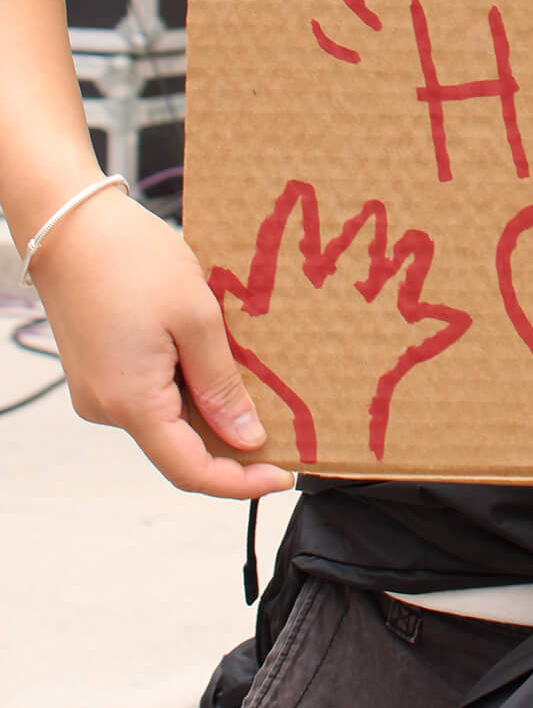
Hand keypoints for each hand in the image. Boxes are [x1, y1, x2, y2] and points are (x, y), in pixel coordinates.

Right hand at [27, 186, 293, 498]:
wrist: (73, 225)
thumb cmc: (132, 261)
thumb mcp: (195, 318)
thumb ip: (220, 384)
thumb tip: (246, 439)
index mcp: (132, 403)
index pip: (191, 471)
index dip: (240, 482)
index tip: (284, 475)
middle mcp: (107, 408)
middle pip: (179, 448)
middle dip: (232, 443)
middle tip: (284, 424)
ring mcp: (99, 391)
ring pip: (166, 420)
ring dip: (210, 410)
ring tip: (255, 380)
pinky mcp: (99, 371)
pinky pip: (150, 396)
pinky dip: (187, 388)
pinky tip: (216, 360)